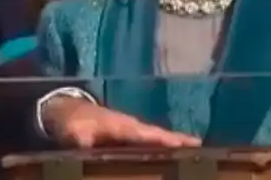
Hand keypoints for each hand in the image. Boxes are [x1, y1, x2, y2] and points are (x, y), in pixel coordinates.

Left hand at [41, 97, 200, 147]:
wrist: (66, 112)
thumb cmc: (72, 122)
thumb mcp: (74, 132)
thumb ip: (81, 141)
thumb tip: (85, 146)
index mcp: (122, 126)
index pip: (149, 134)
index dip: (167, 140)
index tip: (190, 144)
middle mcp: (132, 127)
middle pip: (160, 136)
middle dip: (181, 143)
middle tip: (204, 152)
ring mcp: (132, 132)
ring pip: (158, 139)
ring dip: (176, 146)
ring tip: (197, 157)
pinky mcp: (129, 137)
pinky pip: (151, 143)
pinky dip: (165, 147)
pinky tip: (175, 158)